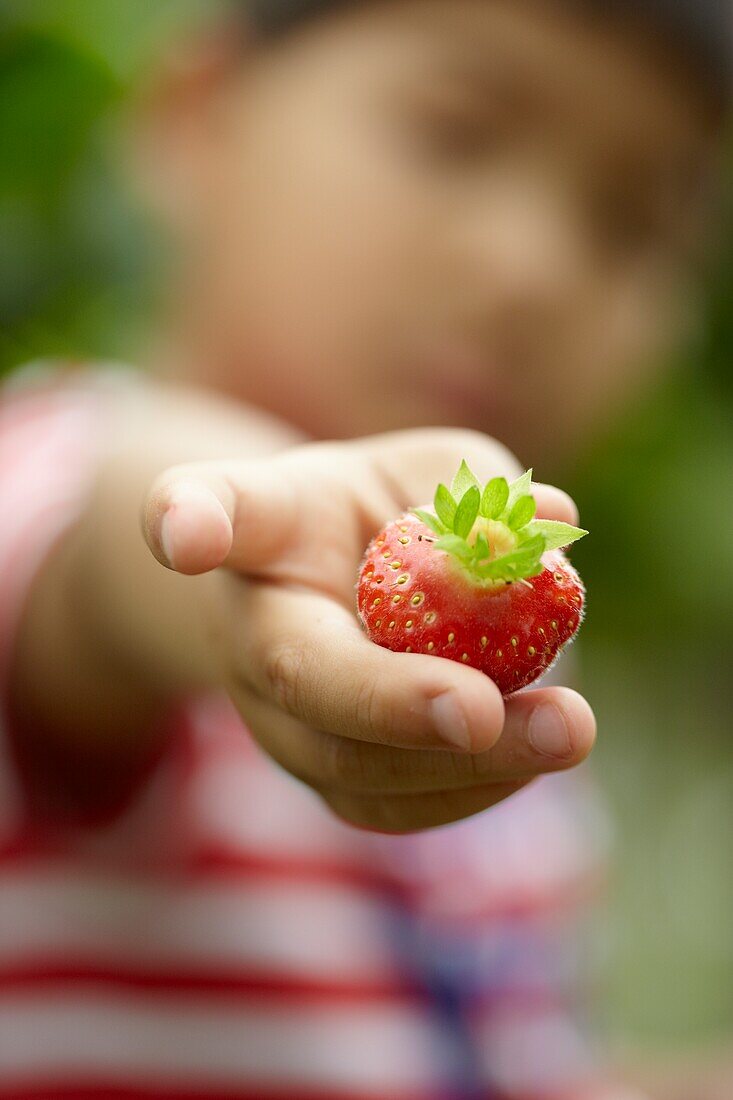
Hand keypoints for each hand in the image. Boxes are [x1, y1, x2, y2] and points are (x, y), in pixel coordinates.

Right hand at [143, 427, 595, 831]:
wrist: (334, 593)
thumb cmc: (387, 514)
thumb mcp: (434, 474)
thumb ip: (485, 493)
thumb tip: (557, 524)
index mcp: (266, 525)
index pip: (216, 508)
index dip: (191, 520)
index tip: (186, 534)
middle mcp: (252, 628)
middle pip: (299, 677)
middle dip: (393, 705)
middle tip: (481, 710)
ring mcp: (277, 714)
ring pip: (348, 766)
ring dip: (461, 766)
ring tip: (566, 733)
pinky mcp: (323, 771)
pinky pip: (388, 805)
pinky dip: (470, 788)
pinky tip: (536, 753)